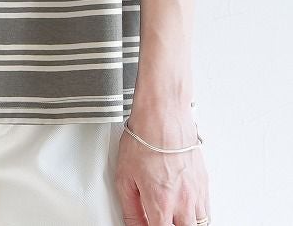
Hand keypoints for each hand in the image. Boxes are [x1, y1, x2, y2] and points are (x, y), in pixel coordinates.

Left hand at [115, 103, 210, 224]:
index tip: (148, 224)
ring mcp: (197, 193)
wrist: (163, 116)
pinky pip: (206, 209)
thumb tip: (132, 224)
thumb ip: (130, 208)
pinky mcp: (204, 182)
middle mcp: (183, 202)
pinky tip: (186, 207)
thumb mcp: (124, 177)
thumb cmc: (144, 140)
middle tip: (162, 218)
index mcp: (161, 204)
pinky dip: (197, 213)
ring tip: (175, 216)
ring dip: (187, 223)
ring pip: (200, 223)